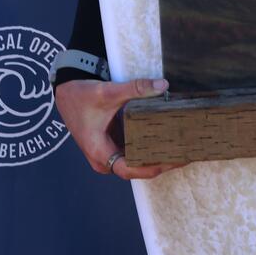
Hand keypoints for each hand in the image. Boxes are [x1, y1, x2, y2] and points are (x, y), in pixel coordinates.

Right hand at [55, 77, 182, 181]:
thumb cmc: (82, 96)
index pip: (131, 169)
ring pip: (137, 161)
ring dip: (157, 155)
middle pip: (137, 168)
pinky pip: (134, 152)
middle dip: (162, 161)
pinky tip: (168, 139)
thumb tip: (162, 86)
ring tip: (183, 147)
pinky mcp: (113, 146)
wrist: (67, 92)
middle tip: (188, 152)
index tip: (176, 159)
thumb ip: (135, 88)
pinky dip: (150, 147)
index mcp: (100, 152)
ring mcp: (108, 154)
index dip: (155, 166)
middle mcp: (104, 159)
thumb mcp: (108, 92)